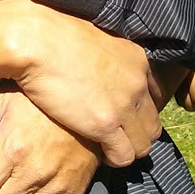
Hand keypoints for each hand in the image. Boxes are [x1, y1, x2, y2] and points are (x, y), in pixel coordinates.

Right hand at [14, 9, 162, 167]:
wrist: (37, 40)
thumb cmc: (55, 35)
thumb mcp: (95, 38)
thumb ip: (109, 57)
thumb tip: (103, 68)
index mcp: (136, 59)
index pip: (157, 95)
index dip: (140, 109)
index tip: (125, 114)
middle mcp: (137, 82)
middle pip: (153, 124)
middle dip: (136, 133)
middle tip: (116, 135)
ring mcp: (124, 104)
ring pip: (143, 145)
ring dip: (127, 149)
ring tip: (108, 147)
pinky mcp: (105, 124)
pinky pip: (124, 155)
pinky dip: (114, 158)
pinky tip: (100, 152)